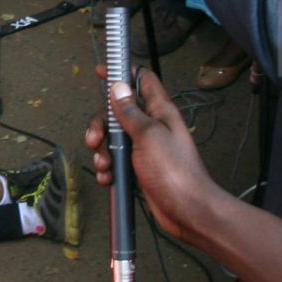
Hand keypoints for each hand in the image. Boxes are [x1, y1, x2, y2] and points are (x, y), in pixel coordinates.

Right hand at [85, 67, 224, 247]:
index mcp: (160, 111)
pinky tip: (108, 177)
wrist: (187, 210)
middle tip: (94, 139)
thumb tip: (118, 86)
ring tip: (104, 165)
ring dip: (102, 151)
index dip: (123, 72)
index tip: (102, 71)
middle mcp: (152, 126)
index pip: (142, 80)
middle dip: (101, 125)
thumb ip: (131, 111)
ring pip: (113, 138)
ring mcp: (144, 148)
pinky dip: (108, 168)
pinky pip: (116, 161)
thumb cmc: (173, 171)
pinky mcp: (138, 168)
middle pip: (118, 112)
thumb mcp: (148, 135)